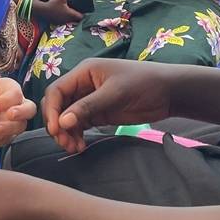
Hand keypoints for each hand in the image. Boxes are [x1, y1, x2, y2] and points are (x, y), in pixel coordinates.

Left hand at [0, 77, 36, 147]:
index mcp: (7, 88)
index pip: (15, 93)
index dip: (6, 99)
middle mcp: (14, 104)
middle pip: (29, 109)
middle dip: (20, 112)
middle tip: (9, 115)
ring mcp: (12, 121)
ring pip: (19, 127)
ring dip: (7, 130)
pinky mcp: (5, 135)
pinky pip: (6, 140)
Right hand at [31, 0, 83, 26]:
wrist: (42, 11)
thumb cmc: (52, 4)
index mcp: (70, 14)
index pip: (80, 16)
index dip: (83, 14)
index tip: (85, 11)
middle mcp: (67, 19)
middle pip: (75, 19)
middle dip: (77, 15)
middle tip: (78, 10)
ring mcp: (62, 22)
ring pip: (69, 20)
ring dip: (71, 17)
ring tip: (71, 11)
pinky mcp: (57, 22)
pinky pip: (64, 21)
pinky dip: (65, 18)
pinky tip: (62, 13)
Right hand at [42, 59, 182, 152]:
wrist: (168, 92)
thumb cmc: (143, 83)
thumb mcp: (115, 93)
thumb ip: (88, 107)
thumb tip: (63, 122)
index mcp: (84, 72)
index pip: (56, 90)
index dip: (51, 110)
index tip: (56, 129)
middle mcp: (83, 85)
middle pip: (58, 105)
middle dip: (58, 124)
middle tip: (65, 142)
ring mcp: (90, 100)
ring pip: (67, 118)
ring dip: (67, 133)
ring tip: (74, 148)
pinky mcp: (99, 114)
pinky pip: (80, 125)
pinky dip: (77, 135)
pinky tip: (81, 146)